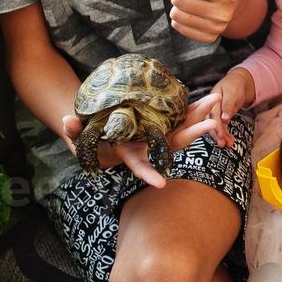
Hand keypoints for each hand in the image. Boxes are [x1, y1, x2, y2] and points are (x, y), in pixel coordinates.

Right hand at [61, 93, 222, 187]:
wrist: (105, 128)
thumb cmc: (92, 137)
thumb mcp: (81, 135)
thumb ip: (75, 131)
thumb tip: (65, 122)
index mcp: (130, 153)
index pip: (139, 166)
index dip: (148, 174)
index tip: (161, 184)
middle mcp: (149, 145)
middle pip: (174, 142)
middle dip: (193, 133)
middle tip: (213, 124)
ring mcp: (159, 134)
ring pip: (184, 127)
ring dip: (200, 115)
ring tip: (216, 99)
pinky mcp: (164, 122)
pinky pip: (183, 116)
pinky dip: (195, 108)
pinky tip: (210, 97)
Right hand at [206, 69, 254, 147]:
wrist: (237, 82)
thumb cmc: (234, 86)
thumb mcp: (233, 93)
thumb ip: (228, 105)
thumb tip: (224, 119)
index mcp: (212, 99)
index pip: (213, 114)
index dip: (216, 125)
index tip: (221, 135)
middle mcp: (210, 107)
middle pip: (212, 122)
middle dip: (217, 134)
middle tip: (222, 143)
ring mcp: (213, 112)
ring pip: (215, 126)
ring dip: (221, 136)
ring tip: (228, 145)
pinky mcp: (218, 117)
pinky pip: (220, 127)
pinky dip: (224, 134)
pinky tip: (228, 142)